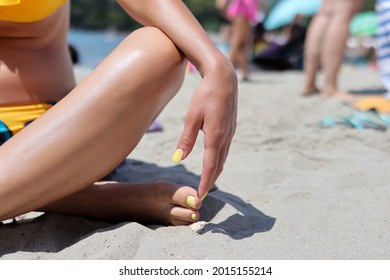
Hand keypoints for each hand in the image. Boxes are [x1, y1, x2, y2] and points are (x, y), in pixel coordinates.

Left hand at [173, 63, 237, 199]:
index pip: (210, 166)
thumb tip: (177, 159)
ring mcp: (231, 133)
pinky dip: (219, 160)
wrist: (224, 78)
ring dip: (215, 171)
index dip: (205, 182)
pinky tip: (213, 161)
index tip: (200, 195)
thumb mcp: (192, 117)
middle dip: (211, 180)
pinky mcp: (231, 128)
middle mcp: (226, 137)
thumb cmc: (205, 95)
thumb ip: (186, 140)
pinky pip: (225, 149)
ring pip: (223, 158)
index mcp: (216, 136)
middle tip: (202, 194)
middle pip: (219, 165)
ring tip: (207, 181)